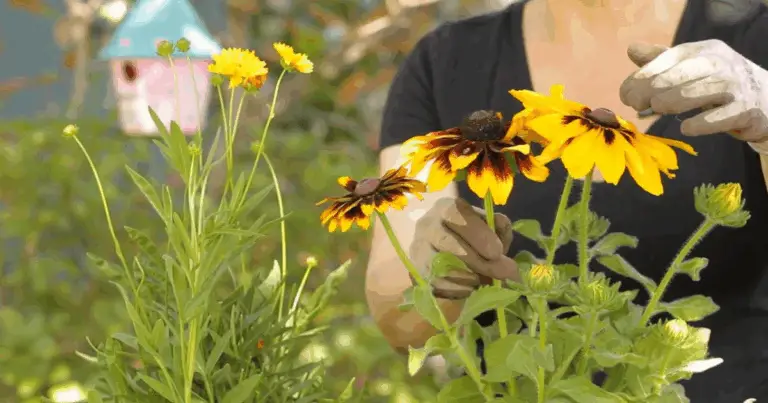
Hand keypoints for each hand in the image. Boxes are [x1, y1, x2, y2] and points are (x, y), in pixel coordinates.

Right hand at [409, 197, 518, 299]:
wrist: (449, 252)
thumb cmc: (474, 236)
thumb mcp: (490, 226)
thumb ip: (499, 228)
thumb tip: (501, 237)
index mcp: (446, 208)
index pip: (456, 214)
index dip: (477, 233)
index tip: (498, 252)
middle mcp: (427, 225)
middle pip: (446, 242)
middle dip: (477, 260)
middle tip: (502, 273)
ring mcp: (418, 249)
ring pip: (438, 265)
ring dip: (466, 277)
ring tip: (484, 281)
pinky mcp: (416, 271)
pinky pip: (434, 283)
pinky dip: (455, 289)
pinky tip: (470, 289)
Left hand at [619, 40, 767, 142]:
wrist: (766, 98)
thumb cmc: (718, 83)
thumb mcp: (692, 66)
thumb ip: (661, 60)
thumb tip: (632, 49)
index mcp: (703, 50)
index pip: (665, 60)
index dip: (640, 78)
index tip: (626, 96)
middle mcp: (719, 63)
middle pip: (675, 77)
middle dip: (649, 93)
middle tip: (637, 106)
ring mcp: (734, 86)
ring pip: (692, 94)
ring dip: (669, 104)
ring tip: (657, 110)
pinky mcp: (745, 110)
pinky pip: (716, 118)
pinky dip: (698, 124)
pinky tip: (686, 127)